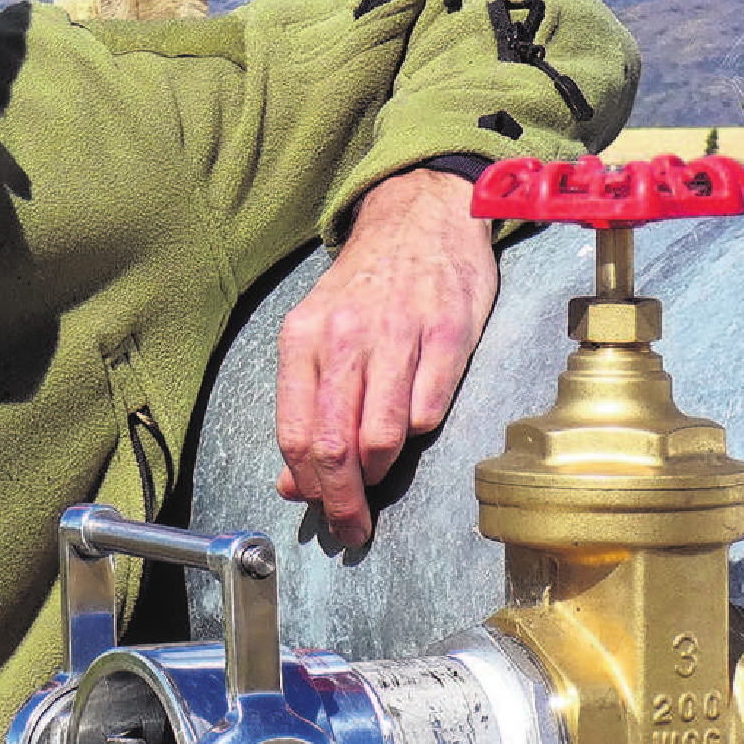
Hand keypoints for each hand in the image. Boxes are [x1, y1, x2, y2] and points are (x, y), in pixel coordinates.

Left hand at [274, 169, 495, 551]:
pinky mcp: (449, 334)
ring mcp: (399, 334)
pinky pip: (430, 407)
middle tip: (351, 526)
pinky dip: (420, 432)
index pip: (296, 433)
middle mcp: (346, 337)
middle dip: (343, 498)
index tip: (320, 512)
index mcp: (303, 339)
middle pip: (336, 443)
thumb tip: (293, 481)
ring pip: (384, 434)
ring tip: (380, 480)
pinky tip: (414, 428)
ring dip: (381, 473)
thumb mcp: (318, 334)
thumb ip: (305, 404)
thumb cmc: (366, 287)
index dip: (309, 485)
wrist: (421, 216)